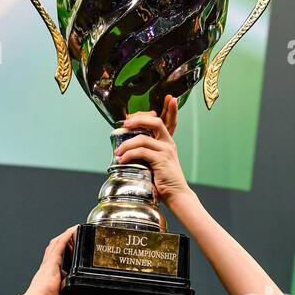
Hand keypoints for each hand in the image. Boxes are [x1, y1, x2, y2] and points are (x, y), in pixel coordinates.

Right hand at [25, 225, 81, 294]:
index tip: (74, 253)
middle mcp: (49, 269)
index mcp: (52, 279)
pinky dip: (67, 235)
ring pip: (57, 244)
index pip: (60, 263)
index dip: (66, 256)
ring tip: (75, 229)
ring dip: (66, 236)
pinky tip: (74, 229)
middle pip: (57, 250)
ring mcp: (49, 263)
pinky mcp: (51, 260)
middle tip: (75, 236)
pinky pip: (59, 244)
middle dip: (66, 242)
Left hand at [114, 94, 191, 209]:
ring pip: (143, 138)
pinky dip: (129, 154)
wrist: (176, 195)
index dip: (170, 108)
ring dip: (127, 144)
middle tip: (125, 124)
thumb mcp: (155, 162)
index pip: (169, 120)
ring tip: (118, 153)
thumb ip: (145, 152)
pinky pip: (141, 151)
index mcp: (167, 142)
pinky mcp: (161, 160)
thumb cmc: (163, 181)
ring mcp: (166, 151)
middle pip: (155, 121)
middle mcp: (168, 143)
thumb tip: (125, 147)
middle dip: (138, 119)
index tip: (166, 98)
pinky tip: (123, 160)